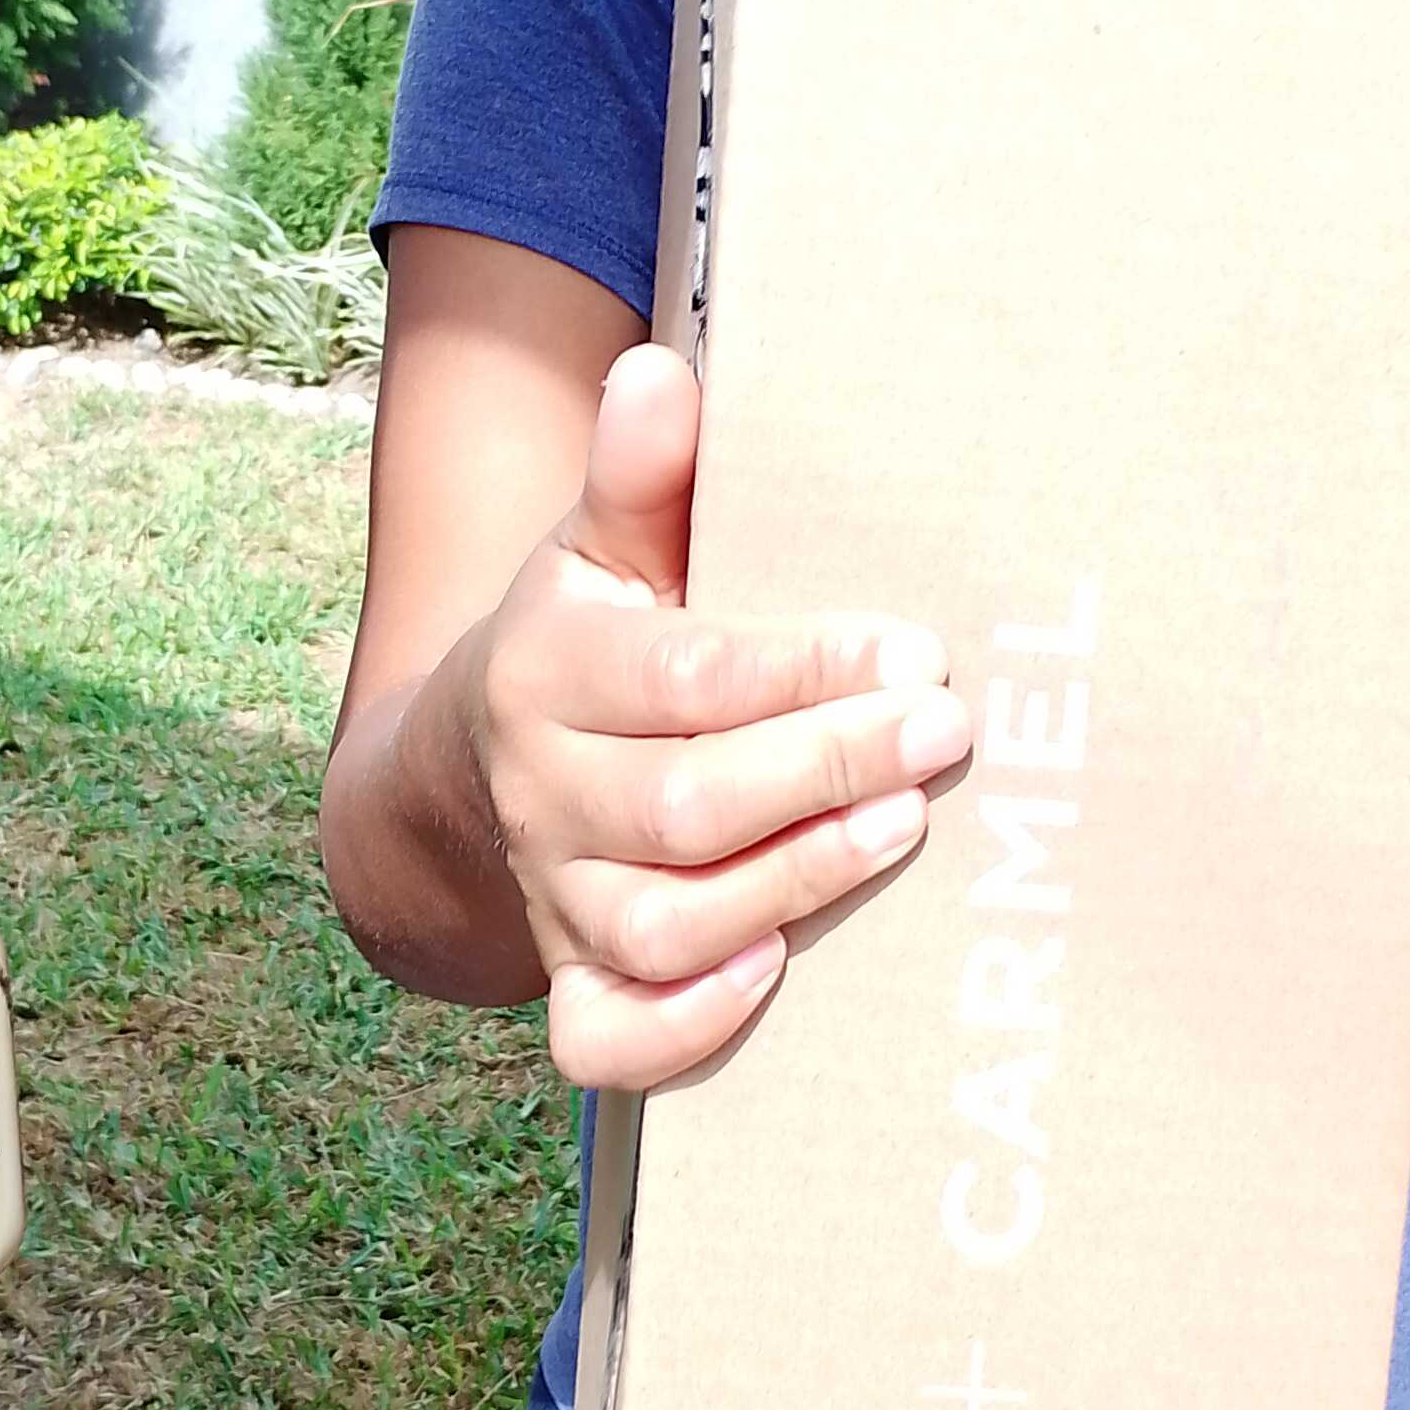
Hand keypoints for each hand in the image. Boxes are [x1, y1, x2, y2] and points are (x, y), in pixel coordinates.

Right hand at [463, 346, 971, 1089]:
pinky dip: (681, 1024)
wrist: (466, 770)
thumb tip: (661, 373)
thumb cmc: (583, 646)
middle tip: (944, 736)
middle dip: (825, 768)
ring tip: (900, 829)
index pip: (684, 680)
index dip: (804, 672)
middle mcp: (541, 793)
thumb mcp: (598, 552)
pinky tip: (770, 975)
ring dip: (792, 881)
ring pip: (664, 920)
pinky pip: (607, 1036)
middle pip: (685, 804)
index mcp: (545, 674)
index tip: (914, 654)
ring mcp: (554, 897)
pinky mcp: (572, 977)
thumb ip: (641, 476)